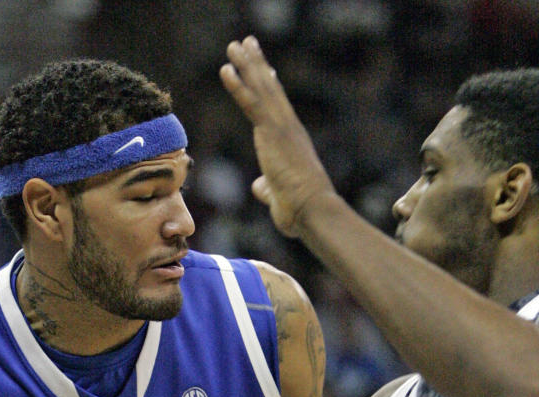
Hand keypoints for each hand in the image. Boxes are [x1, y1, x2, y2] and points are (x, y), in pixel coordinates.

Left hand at [220, 36, 335, 236]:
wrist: (312, 210)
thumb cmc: (300, 211)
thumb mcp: (278, 197)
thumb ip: (267, 189)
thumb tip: (258, 187)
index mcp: (291, 142)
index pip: (278, 109)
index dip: (270, 88)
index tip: (266, 70)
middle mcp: (288, 128)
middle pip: (270, 89)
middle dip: (257, 65)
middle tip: (247, 43)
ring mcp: (281, 127)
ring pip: (261, 88)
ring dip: (246, 64)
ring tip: (234, 45)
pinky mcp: (272, 132)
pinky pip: (251, 103)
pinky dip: (238, 85)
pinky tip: (226, 69)